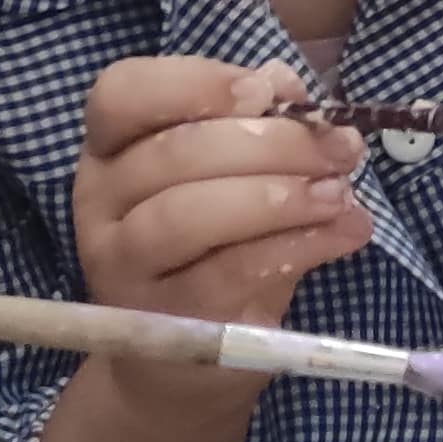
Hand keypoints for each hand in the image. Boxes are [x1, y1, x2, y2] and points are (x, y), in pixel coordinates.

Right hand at [72, 59, 369, 410]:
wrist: (185, 359)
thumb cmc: (213, 245)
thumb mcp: (234, 175)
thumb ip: (256, 122)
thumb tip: (284, 82)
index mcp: (112, 147)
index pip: (121, 94)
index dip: (195, 82)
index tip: (266, 91)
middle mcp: (101, 200)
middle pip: (174, 153)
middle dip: (274, 143)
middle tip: (341, 149)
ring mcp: (121, 264)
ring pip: (187, 215)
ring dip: (277, 196)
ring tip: (339, 195)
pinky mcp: (162, 319)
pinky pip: (225, 273)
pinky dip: (293, 246)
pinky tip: (340, 233)